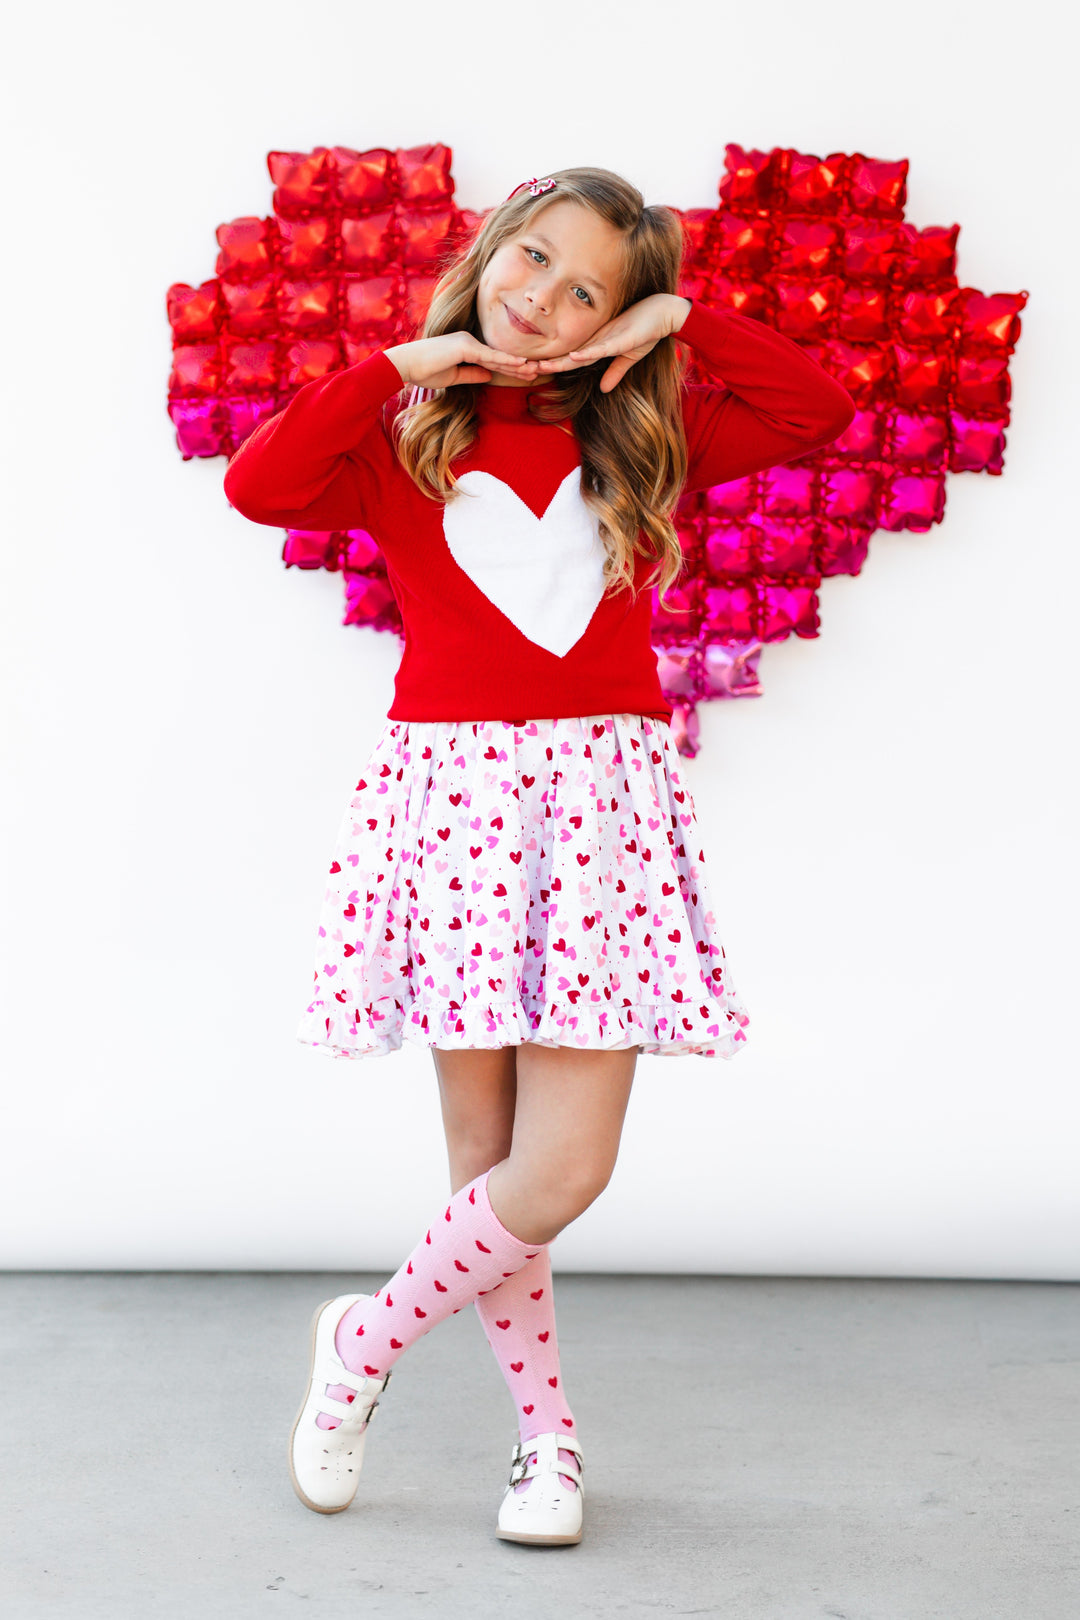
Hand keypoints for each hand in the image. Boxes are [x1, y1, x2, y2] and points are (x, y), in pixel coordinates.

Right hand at [384, 332, 539, 390]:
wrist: (406, 365)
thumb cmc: (425, 371)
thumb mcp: (453, 377)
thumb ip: (472, 375)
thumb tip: (490, 376)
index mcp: (467, 348)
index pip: (494, 361)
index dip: (510, 369)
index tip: (527, 375)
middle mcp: (470, 342)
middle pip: (500, 357)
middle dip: (520, 366)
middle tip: (540, 371)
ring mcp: (468, 342)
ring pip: (498, 357)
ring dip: (518, 364)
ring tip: (537, 369)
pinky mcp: (466, 347)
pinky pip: (490, 356)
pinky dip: (506, 360)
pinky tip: (521, 363)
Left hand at [535, 294, 689, 392]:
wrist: (664, 313)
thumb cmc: (646, 331)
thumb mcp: (628, 357)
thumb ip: (614, 372)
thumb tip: (603, 389)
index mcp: (596, 346)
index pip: (570, 360)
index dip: (552, 366)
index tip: (532, 372)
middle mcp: (596, 341)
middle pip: (567, 357)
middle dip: (547, 364)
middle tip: (522, 370)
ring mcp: (606, 339)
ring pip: (578, 354)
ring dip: (560, 361)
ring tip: (540, 367)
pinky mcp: (620, 338)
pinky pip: (601, 348)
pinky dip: (587, 354)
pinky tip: (573, 358)